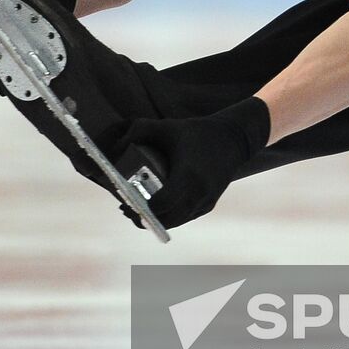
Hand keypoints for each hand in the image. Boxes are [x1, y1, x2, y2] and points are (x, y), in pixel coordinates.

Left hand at [107, 97, 269, 229]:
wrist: (233, 139)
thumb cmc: (196, 132)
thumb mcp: (168, 126)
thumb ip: (140, 130)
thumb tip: (114, 148)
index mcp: (188, 174)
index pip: (162, 203)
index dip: (141, 209)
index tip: (126, 204)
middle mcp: (199, 191)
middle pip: (166, 218)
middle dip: (143, 218)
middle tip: (126, 209)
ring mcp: (206, 200)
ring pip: (175, 222)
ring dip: (155, 220)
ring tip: (137, 211)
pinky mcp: (209, 204)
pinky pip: (184, 218)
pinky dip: (169, 217)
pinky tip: (156, 208)